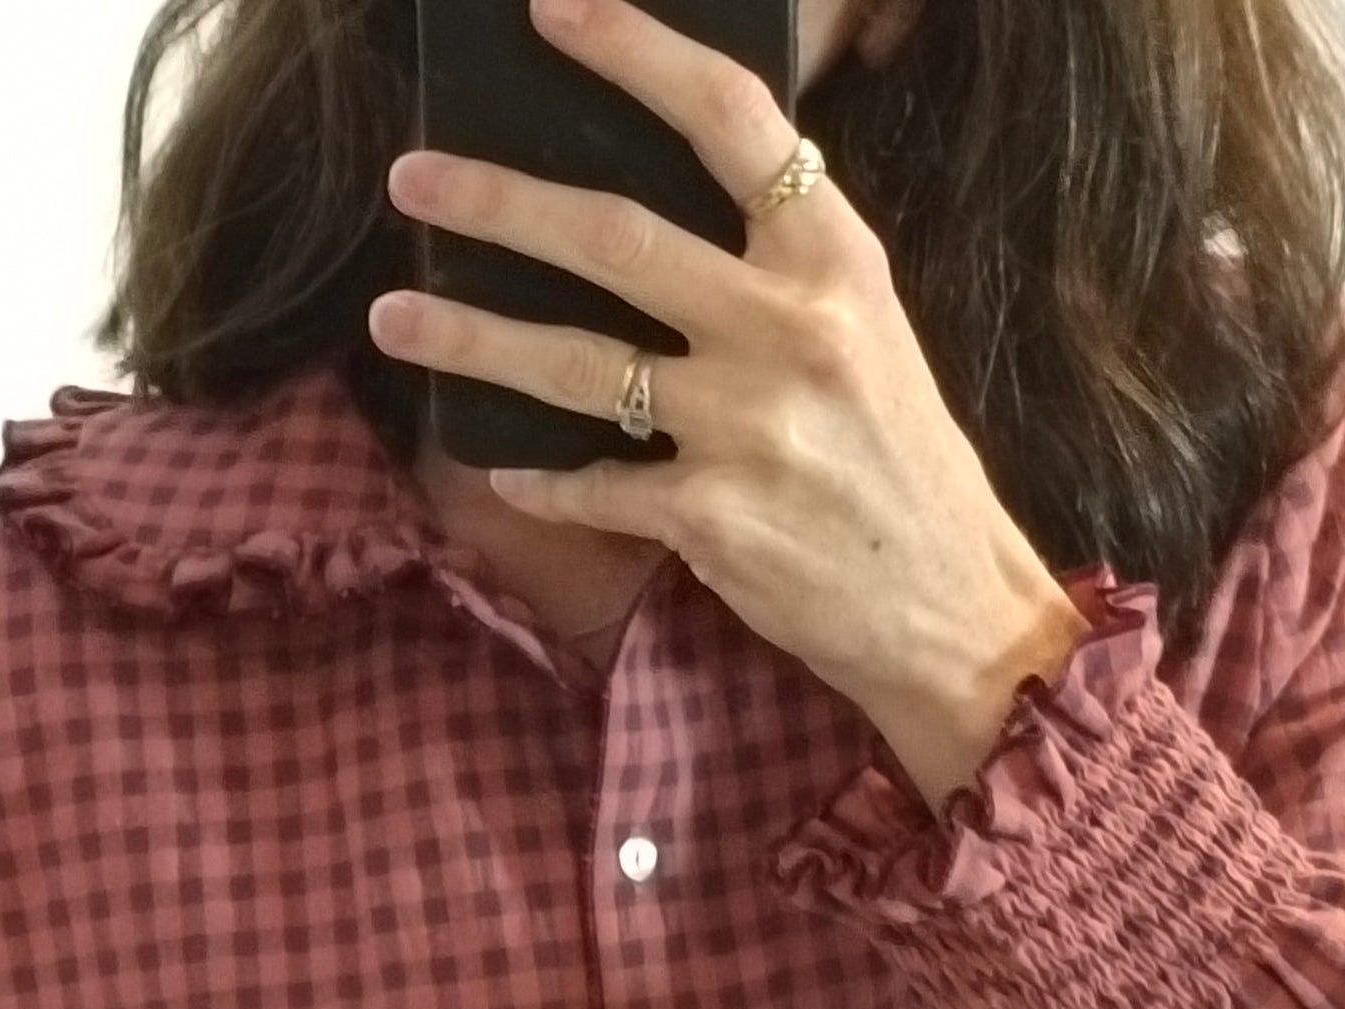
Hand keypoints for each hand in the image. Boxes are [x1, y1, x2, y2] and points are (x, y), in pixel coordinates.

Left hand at [368, 0, 1089, 760]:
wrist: (951, 612)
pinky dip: (537, 478)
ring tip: (393, 321)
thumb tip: (652, 215)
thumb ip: (776, 268)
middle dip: (496, 202)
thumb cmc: (899, 467)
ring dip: (468, 340)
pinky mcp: (710, 520)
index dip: (635, 50)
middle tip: (411, 179)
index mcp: (836, 260)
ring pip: (573, 363)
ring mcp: (746, 427)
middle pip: (614, 235)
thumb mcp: (866, 334)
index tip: (552, 9)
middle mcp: (790, 329)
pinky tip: (498, 467)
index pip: (730, 119)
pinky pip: (590, 485)